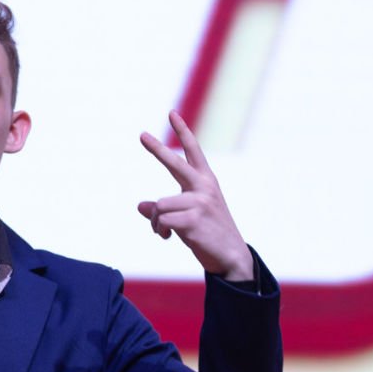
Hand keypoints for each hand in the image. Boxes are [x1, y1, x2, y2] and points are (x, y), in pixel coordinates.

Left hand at [137, 111, 253, 280]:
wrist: (231, 257)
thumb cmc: (210, 234)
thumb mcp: (190, 216)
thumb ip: (168, 207)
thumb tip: (140, 206)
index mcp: (207, 181)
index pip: (194, 151)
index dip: (183, 132)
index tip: (172, 114)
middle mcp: (204, 187)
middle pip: (176, 163)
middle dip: (157, 149)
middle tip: (141, 135)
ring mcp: (200, 202)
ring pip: (159, 205)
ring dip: (156, 220)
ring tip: (163, 231)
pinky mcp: (193, 220)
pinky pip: (161, 219)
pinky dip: (159, 229)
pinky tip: (167, 237)